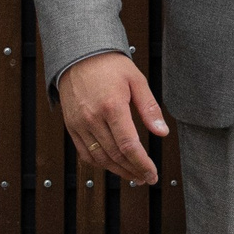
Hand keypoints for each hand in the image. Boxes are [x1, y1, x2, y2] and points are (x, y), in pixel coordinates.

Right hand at [58, 52, 167, 185]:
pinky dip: (100, 164)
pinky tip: (113, 165)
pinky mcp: (72, 127)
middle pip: (115, 155)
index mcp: (112, 106)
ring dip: (118, 171)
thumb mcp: (136, 80)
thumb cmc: (109, 65)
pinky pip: (85, 153)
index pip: (129, 145)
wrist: (79, 55)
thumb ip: (149, 108)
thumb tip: (162, 132)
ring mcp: (79, 124)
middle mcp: (93, 118)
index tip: (152, 173)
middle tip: (147, 178)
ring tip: (134, 176)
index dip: (142, 164)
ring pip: (100, 158)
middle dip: (133, 170)